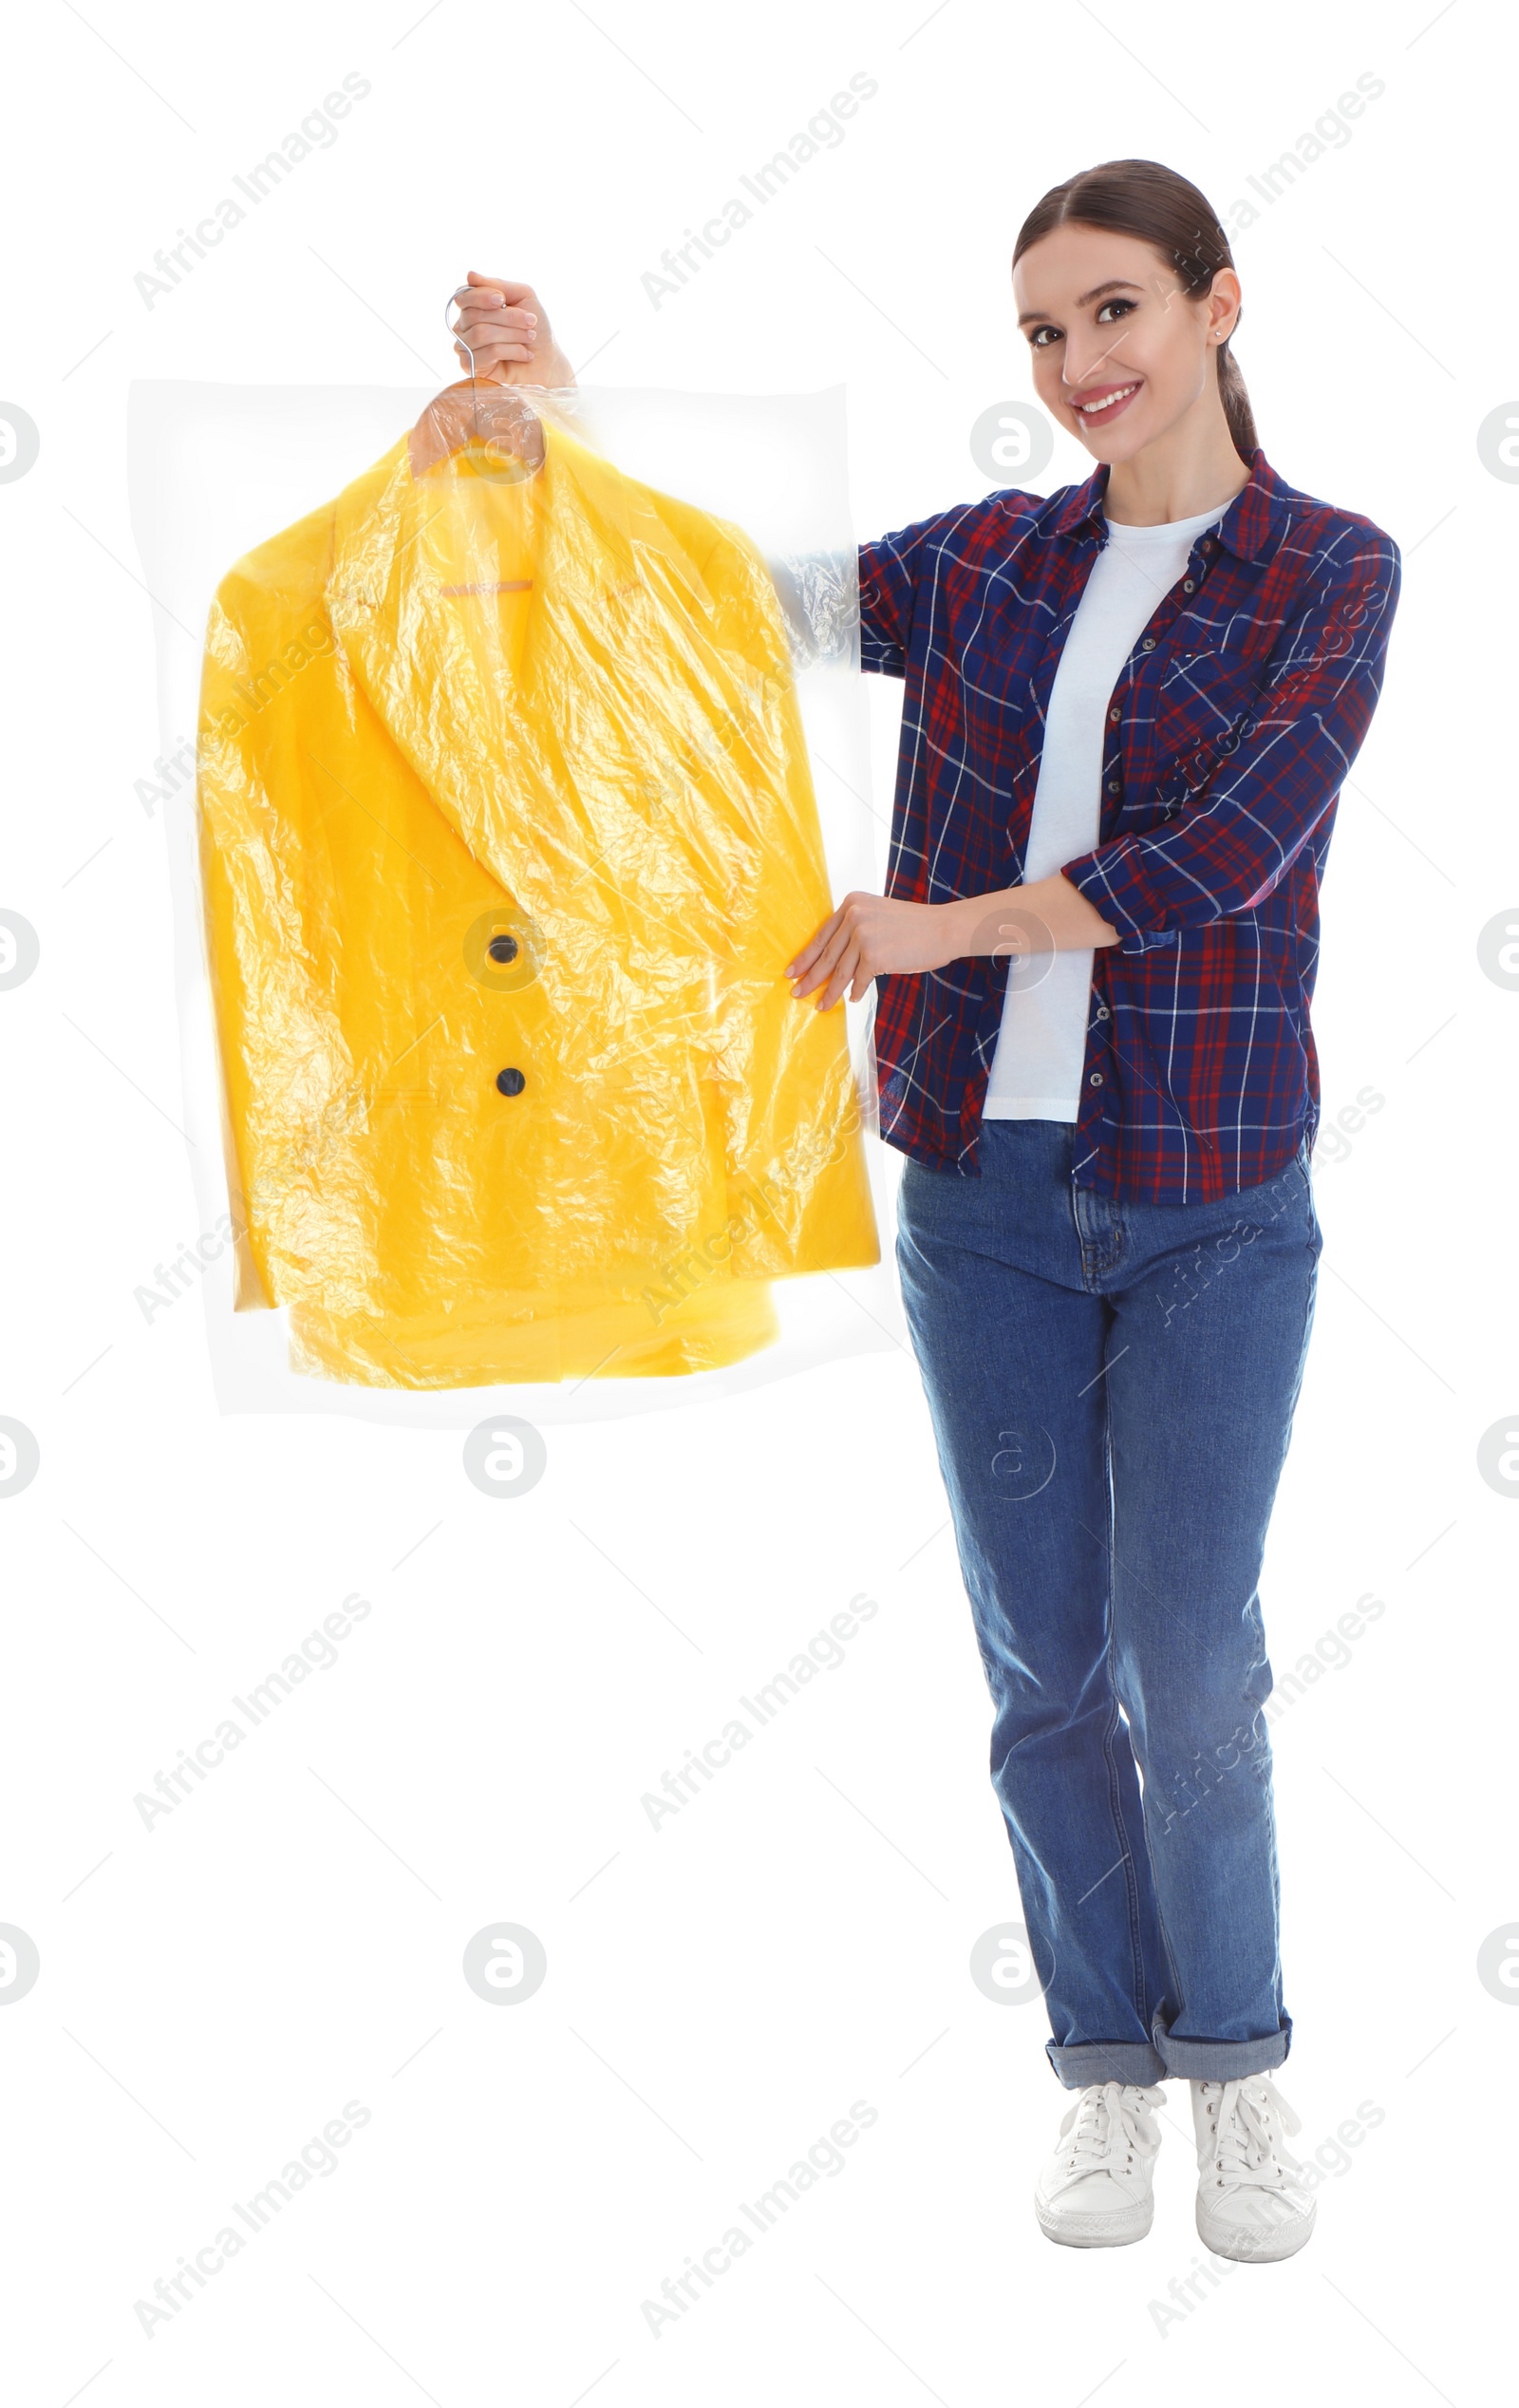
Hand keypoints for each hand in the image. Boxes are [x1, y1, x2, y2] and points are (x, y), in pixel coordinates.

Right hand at [448, 270, 575, 387]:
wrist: (547, 362)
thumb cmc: (535, 328)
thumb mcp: (523, 297)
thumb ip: (499, 285)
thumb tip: (470, 275)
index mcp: (473, 307)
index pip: (463, 296)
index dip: (481, 296)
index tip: (503, 300)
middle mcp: (464, 326)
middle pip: (474, 315)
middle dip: (508, 317)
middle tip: (531, 322)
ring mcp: (465, 348)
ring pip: (481, 334)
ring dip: (513, 334)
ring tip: (529, 338)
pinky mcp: (472, 369)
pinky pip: (488, 353)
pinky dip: (512, 351)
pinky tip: (525, 355)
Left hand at [785, 892, 960, 1009]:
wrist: (944, 928)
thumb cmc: (914, 926)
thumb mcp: (878, 916)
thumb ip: (855, 929)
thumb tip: (832, 960)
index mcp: (851, 903)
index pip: (822, 936)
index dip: (805, 957)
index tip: (791, 971)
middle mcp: (853, 916)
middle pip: (826, 955)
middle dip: (809, 978)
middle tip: (796, 993)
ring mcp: (863, 937)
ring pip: (840, 972)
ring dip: (830, 993)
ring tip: (821, 1006)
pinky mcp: (874, 957)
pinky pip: (859, 981)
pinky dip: (857, 991)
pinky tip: (854, 998)